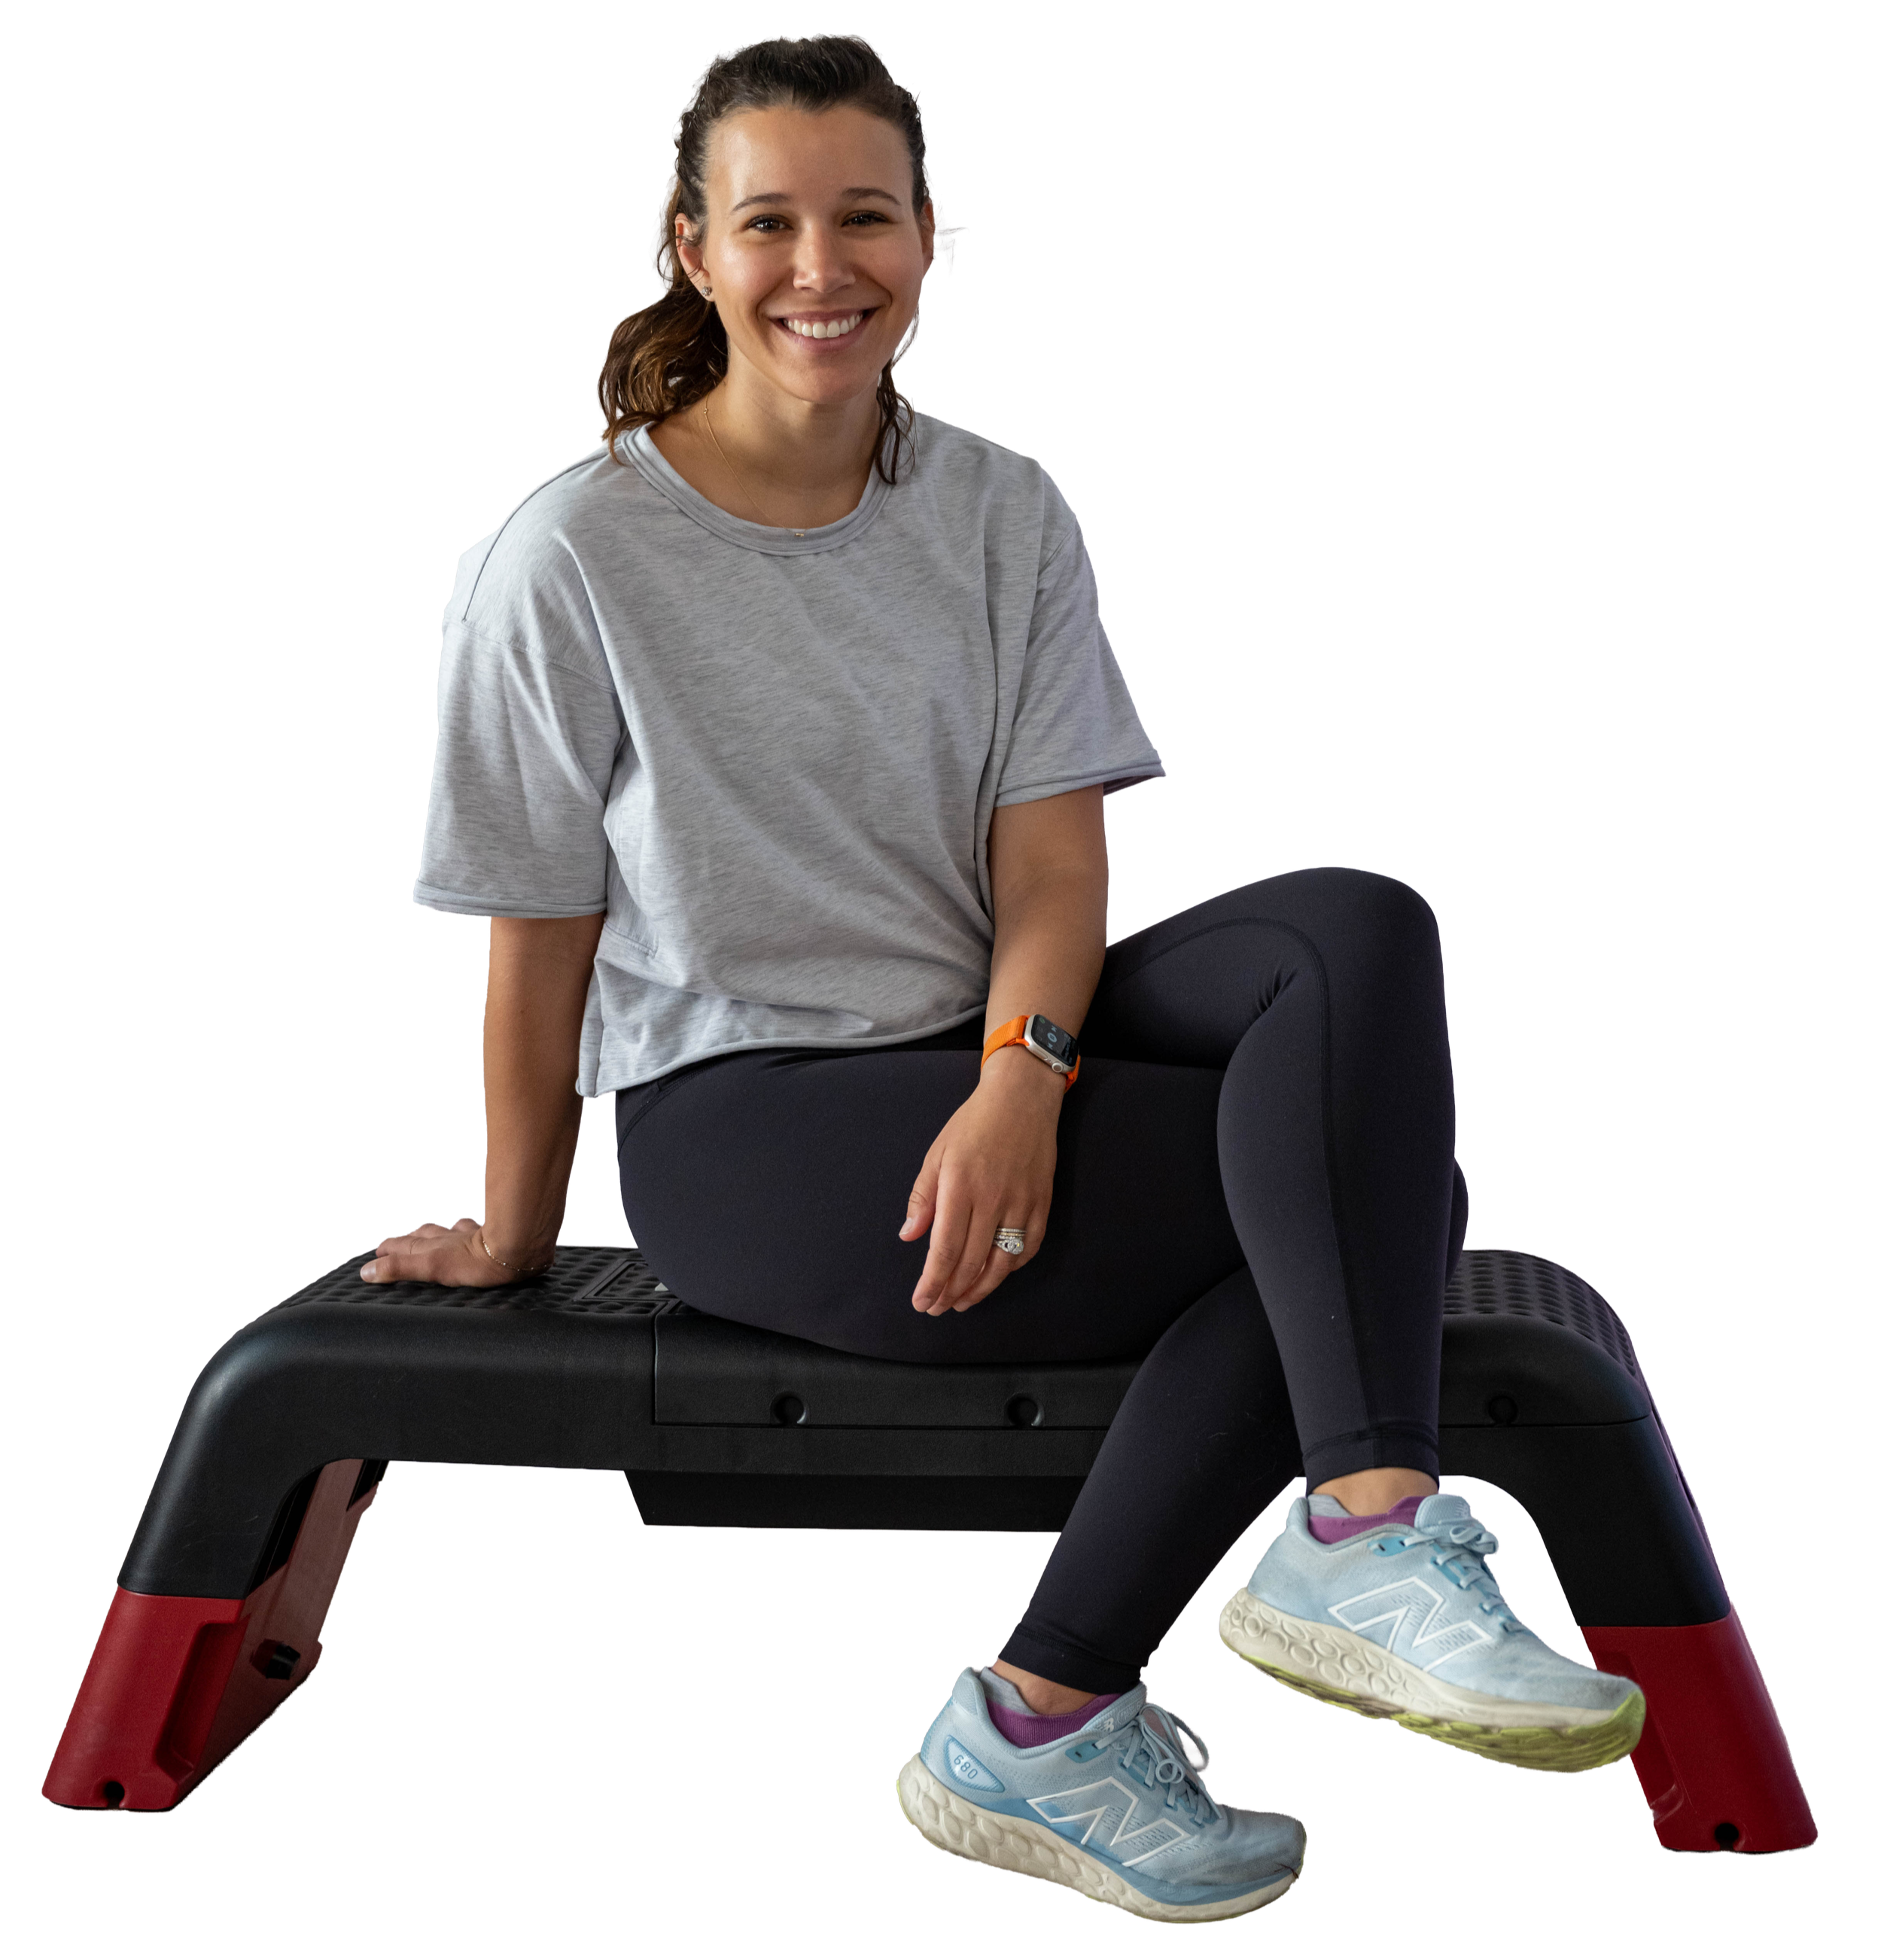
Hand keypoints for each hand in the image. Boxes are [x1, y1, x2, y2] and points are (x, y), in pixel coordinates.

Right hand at [359, 1216, 551, 1286]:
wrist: (516, 1248)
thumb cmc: (478, 1261)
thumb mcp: (431, 1268)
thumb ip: (400, 1269)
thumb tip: (369, 1271)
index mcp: (431, 1248)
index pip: (401, 1248)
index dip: (387, 1252)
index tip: (376, 1255)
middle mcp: (446, 1238)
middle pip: (419, 1236)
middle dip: (404, 1241)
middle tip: (392, 1244)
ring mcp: (467, 1235)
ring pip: (443, 1230)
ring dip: (431, 1233)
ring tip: (423, 1234)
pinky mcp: (488, 1234)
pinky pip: (470, 1228)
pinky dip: (462, 1229)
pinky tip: (465, 1228)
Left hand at [899, 1062, 1061, 1313]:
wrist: (1022, 1099)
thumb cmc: (973, 1124)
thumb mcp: (937, 1153)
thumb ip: (922, 1197)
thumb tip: (909, 1236)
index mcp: (960, 1187)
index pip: (944, 1250)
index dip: (932, 1282)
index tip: (921, 1301)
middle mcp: (993, 1199)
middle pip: (970, 1263)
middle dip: (949, 1292)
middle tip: (935, 1307)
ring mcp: (1022, 1203)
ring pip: (1001, 1264)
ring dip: (979, 1290)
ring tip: (960, 1303)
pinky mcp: (1042, 1204)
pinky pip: (1028, 1248)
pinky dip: (1010, 1269)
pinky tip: (993, 1276)